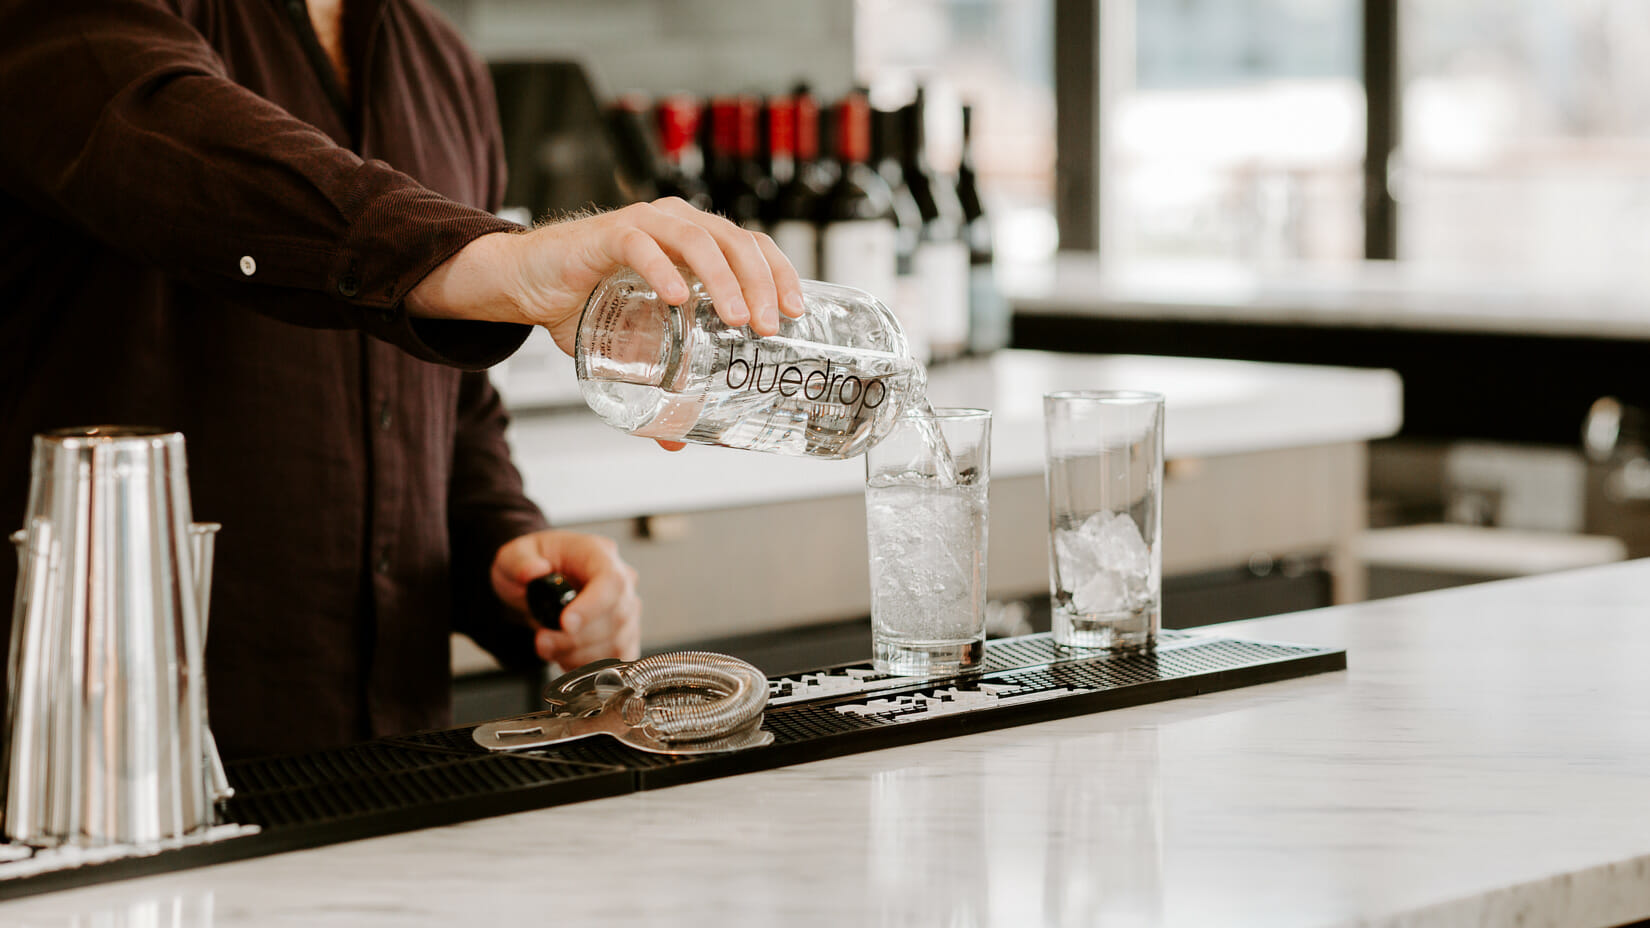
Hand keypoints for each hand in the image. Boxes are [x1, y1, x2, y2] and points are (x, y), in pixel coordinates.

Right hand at [407, 198, 805, 352]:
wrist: (526, 283)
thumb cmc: (584, 302)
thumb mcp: (630, 350)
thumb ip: (656, 386)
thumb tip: (677, 443)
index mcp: (694, 240)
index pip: (753, 246)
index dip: (781, 274)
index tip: (796, 314)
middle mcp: (676, 223)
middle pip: (736, 242)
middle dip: (760, 284)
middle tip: (768, 326)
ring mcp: (644, 224)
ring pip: (698, 240)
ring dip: (723, 279)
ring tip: (734, 318)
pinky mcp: (606, 235)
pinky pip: (640, 245)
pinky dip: (662, 270)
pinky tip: (679, 299)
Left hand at [490, 529, 640, 668]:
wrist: (536, 587)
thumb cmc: (533, 565)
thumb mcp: (513, 555)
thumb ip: (518, 561)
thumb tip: (534, 570)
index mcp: (598, 553)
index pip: (611, 580)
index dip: (592, 606)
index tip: (565, 624)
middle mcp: (621, 579)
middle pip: (616, 616)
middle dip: (575, 638)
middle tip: (542, 640)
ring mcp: (627, 610)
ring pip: (615, 642)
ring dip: (577, 654)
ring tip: (549, 646)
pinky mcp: (626, 636)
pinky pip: (615, 659)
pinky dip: (587, 665)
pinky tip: (566, 655)